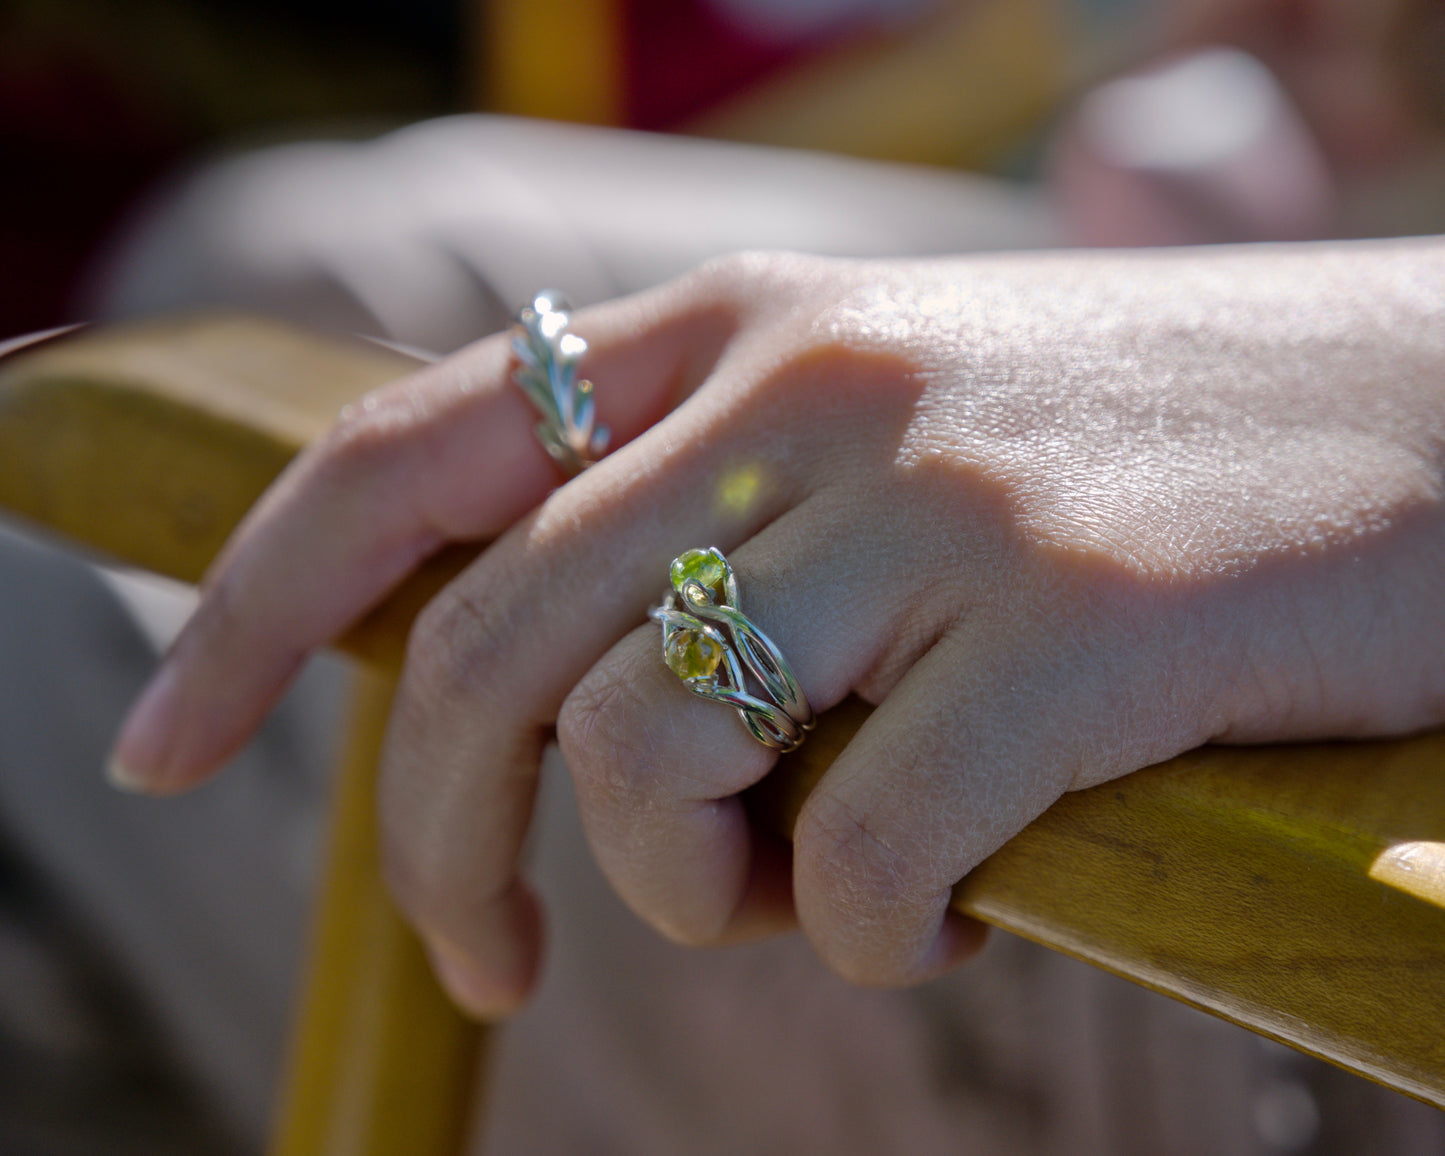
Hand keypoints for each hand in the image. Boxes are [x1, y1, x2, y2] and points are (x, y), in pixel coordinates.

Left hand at [110, 242, 1444, 1013]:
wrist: (1436, 401)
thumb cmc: (1141, 445)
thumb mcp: (878, 429)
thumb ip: (706, 514)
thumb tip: (561, 692)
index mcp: (734, 324)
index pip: (402, 457)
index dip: (253, 610)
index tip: (165, 749)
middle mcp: (801, 389)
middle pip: (490, 655)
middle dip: (444, 842)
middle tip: (490, 960)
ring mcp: (933, 503)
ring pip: (646, 759)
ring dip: (682, 895)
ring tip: (788, 901)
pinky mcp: (1072, 630)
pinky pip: (852, 861)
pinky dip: (862, 940)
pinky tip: (950, 912)